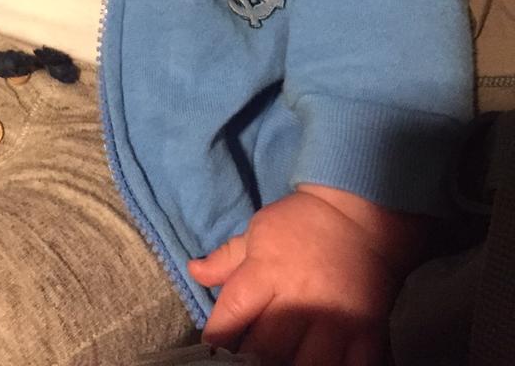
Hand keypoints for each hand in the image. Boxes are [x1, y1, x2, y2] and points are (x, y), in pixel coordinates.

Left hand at [188, 187, 415, 365]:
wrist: (360, 212)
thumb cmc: (302, 222)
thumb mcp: (259, 231)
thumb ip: (226, 259)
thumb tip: (193, 272)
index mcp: (267, 271)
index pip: (232, 314)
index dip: (218, 337)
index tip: (215, 346)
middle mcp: (299, 299)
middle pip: (266, 348)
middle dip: (252, 357)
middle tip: (248, 355)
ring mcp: (335, 319)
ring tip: (282, 361)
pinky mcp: (367, 332)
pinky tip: (320, 364)